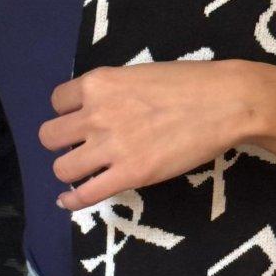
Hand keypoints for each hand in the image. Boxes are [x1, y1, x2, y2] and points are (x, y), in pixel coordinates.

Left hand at [41, 59, 275, 210]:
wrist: (226, 102)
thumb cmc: (192, 84)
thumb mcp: (141, 74)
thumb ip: (115, 90)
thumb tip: (105, 107)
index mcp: (99, 83)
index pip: (57, 101)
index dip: (66, 114)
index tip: (79, 122)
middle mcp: (96, 113)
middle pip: (50, 136)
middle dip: (61, 144)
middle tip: (80, 149)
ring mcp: (111, 146)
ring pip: (61, 167)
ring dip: (68, 171)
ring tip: (83, 173)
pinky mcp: (129, 174)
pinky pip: (84, 193)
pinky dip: (72, 201)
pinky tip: (68, 201)